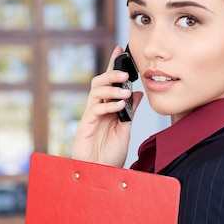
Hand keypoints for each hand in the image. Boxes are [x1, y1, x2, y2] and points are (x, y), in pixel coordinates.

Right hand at [71, 45, 143, 166]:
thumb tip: (138, 93)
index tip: (119, 49)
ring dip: (111, 89)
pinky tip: (119, 107)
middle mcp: (97, 110)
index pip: (110, 83)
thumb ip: (130, 111)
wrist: (100, 174)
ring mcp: (90, 118)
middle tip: (125, 74)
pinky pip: (95, 110)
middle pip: (99, 83)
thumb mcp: (125, 130)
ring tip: (125, 92)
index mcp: (107, 109)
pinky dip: (108, 106)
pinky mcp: (85, 127)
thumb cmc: (110, 155)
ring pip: (95, 92)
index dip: (113, 65)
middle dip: (111, 74)